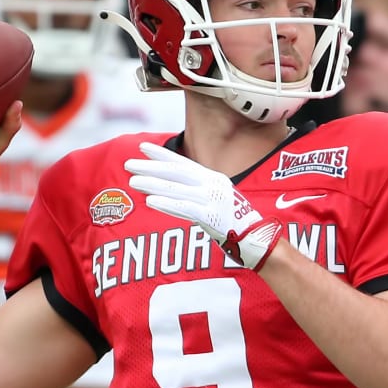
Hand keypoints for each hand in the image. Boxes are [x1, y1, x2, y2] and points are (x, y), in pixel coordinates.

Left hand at [123, 142, 280, 270]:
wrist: (259, 239)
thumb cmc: (236, 223)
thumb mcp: (219, 200)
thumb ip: (199, 193)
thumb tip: (174, 189)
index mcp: (213, 178)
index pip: (183, 163)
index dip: (161, 155)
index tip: (142, 148)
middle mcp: (212, 185)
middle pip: (176, 173)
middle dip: (150, 167)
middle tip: (128, 164)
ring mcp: (212, 200)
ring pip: (176, 189)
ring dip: (152, 185)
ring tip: (132, 181)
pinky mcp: (212, 217)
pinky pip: (185, 208)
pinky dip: (167, 204)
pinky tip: (150, 201)